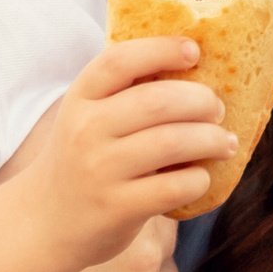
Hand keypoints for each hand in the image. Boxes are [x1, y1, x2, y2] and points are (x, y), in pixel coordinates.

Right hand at [2, 36, 230, 268]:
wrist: (48, 222)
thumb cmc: (84, 159)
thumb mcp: (89, 118)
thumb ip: (126, 94)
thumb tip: (196, 66)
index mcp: (80, 98)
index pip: (120, 61)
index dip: (161, 49)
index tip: (194, 51)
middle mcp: (85, 130)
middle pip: (157, 101)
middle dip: (202, 101)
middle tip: (218, 109)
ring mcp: (100, 170)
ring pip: (172, 142)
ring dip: (211, 139)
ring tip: (224, 143)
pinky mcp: (117, 208)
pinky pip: (174, 186)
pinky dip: (199, 179)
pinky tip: (202, 177)